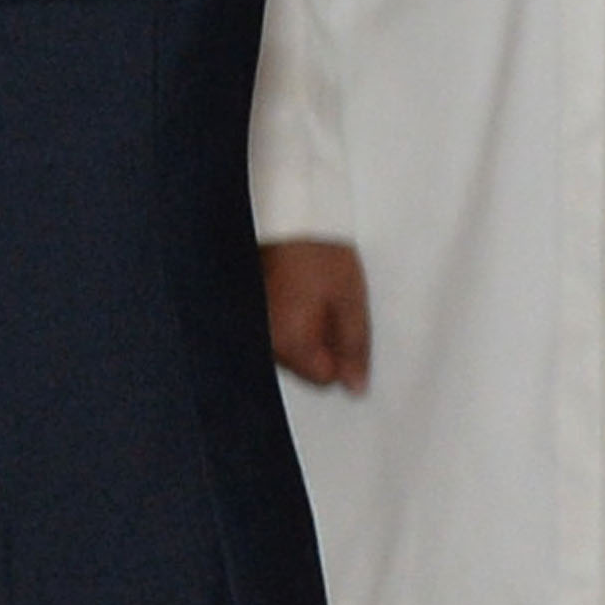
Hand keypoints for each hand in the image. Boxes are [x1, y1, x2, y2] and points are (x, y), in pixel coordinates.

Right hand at [262, 239, 369, 392]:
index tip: (345, 324)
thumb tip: (355, 389)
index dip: (343, 355)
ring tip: (313, 293)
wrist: (289, 215)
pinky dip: (288, 315)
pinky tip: (296, 290)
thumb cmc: (323, 256)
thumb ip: (354, 349)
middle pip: (302, 365)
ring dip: (305, 328)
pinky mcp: (249, 306)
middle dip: (322, 343)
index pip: (323, 377)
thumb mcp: (351, 303)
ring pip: (289, 347)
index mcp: (290, 342)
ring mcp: (253, 323)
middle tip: (331, 306)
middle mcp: (264, 340)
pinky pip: (274, 328)